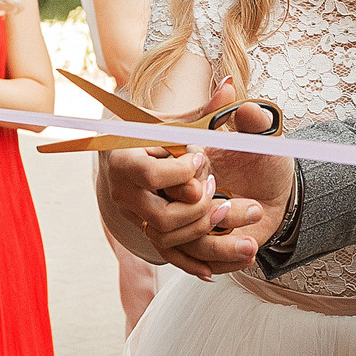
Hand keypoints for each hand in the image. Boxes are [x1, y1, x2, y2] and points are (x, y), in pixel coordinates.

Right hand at [97, 77, 289, 278]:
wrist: (147, 158)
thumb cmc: (169, 137)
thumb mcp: (190, 123)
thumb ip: (210, 109)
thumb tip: (229, 85)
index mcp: (126, 157)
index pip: (150, 174)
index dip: (180, 171)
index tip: (201, 159)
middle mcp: (125, 192)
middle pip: (160, 215)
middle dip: (197, 206)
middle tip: (217, 189)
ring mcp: (135, 216)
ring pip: (166, 238)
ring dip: (202, 230)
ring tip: (228, 212)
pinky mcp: (148, 234)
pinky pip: (168, 256)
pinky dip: (190, 263)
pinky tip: (214, 271)